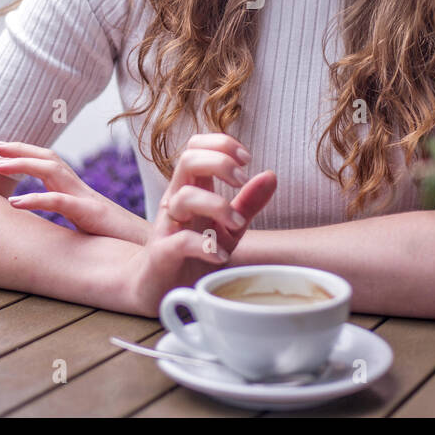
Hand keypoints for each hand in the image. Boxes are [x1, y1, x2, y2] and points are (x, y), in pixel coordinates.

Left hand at [0, 141, 150, 245]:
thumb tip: (55, 229)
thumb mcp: (94, 231)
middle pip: (50, 159)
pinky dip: (36, 199)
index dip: (29, 154)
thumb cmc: (127, 246)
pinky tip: (14, 203)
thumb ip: (77, 223)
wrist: (159, 253)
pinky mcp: (93, 215)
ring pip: (53, 172)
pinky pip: (61, 202)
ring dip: (23, 165)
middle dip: (20, 149)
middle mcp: (84, 191)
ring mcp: (89, 200)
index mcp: (82, 194)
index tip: (3, 151)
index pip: (53, 164)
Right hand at [157, 133, 275, 254]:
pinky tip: (220, 255)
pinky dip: (205, 246)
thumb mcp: (230, 227)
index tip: (246, 160)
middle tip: (241, 181)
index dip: (222, 144)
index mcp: (191, 188)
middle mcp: (176, 200)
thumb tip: (271, 174)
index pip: (196, 146)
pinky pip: (180, 240)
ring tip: (237, 223)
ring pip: (184, 197)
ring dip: (218, 205)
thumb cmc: (196, 254)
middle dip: (220, 163)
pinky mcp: (162, 254)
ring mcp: (167, 226)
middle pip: (188, 159)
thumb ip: (249, 201)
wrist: (163, 290)